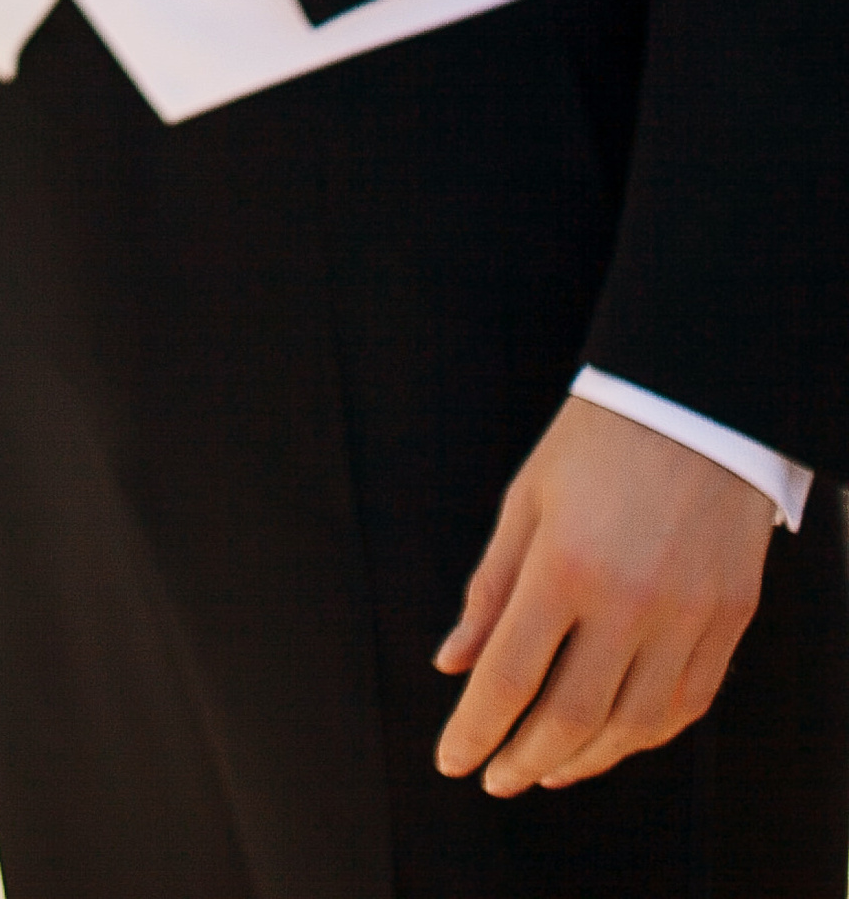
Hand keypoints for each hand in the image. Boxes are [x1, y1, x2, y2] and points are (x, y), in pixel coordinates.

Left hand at [435, 395, 774, 793]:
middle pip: (570, 717)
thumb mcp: (527, 499)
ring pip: (633, 727)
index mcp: (565, 565)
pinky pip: (686, 705)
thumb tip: (452, 664)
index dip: (474, 729)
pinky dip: (645, 736)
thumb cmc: (597, 442)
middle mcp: (630, 602)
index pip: (509, 676)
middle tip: (497, 777)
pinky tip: (612, 739)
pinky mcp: (730, 620)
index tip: (451, 761)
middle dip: (524, 759)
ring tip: (547, 767)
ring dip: (584, 760)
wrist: (697, 402)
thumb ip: (490, 588)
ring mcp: (688, 617)